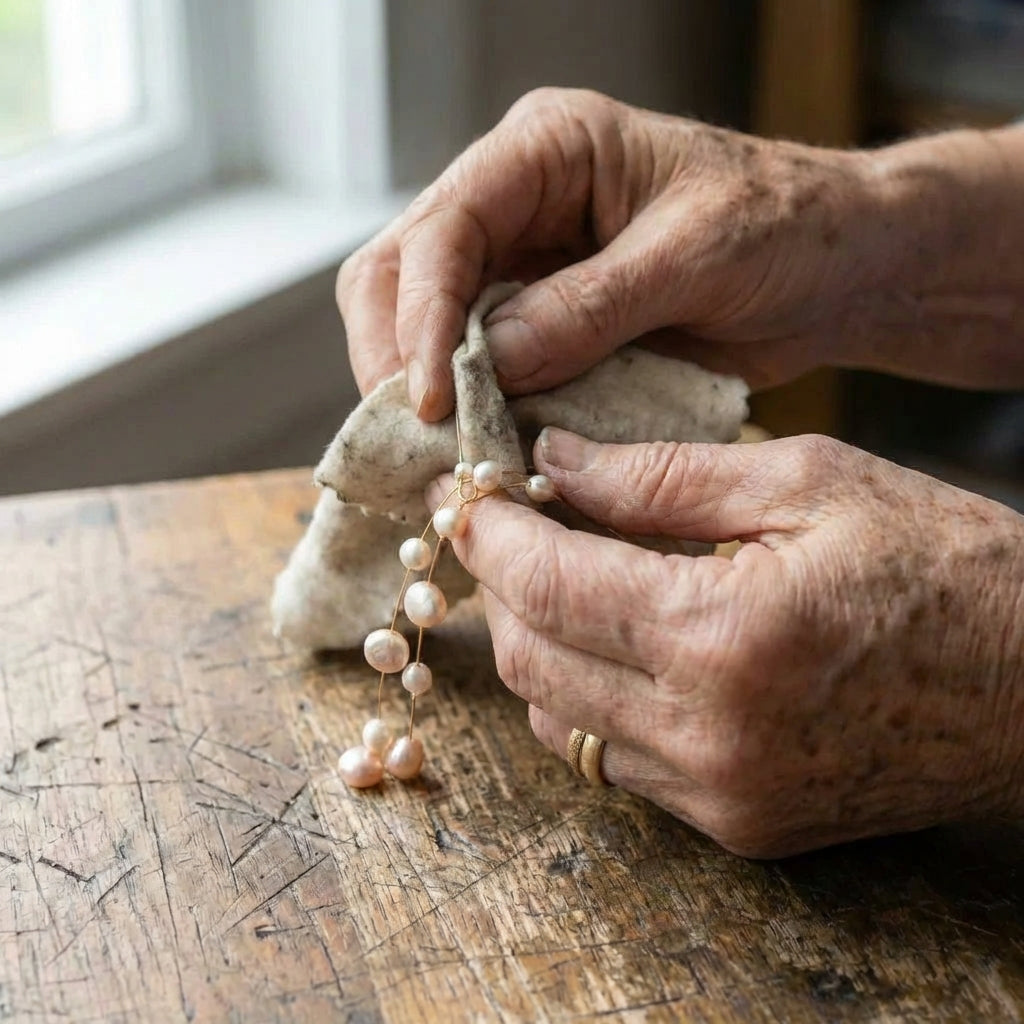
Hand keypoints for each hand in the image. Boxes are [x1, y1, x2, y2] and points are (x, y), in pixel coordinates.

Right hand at [338, 88, 883, 418]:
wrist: (832, 268)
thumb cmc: (784, 227)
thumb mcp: (695, 255)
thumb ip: (590, 307)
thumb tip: (488, 364)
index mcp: (546, 150)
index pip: (443, 227)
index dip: (421, 316)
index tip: (428, 399)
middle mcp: (514, 202)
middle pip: (400, 272)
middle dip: (397, 356)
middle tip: (421, 437)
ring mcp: (521, 265)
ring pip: (422, 324)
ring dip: (423, 391)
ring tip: (442, 454)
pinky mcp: (539, 324)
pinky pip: (477, 367)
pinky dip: (470, 411)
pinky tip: (477, 450)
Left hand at [429, 430, 1023, 856]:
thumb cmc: (945, 563)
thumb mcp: (807, 480)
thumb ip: (661, 475)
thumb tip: (554, 458)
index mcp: (723, 637)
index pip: (545, 585)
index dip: (487, 534)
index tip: (462, 494)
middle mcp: (707, 736)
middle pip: (531, 657)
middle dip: (497, 583)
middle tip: (499, 525)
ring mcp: (720, 795)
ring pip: (558, 718)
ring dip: (536, 641)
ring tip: (554, 574)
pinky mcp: (738, 826)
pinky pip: (614, 761)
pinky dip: (587, 696)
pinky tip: (612, 640)